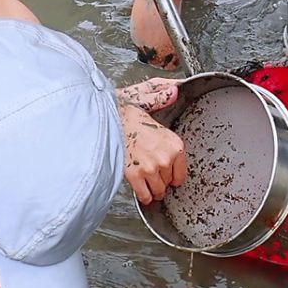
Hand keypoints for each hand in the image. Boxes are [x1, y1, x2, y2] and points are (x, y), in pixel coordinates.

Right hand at [117, 78, 186, 205]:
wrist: (104, 122)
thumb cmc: (122, 113)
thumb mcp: (147, 103)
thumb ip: (162, 100)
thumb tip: (175, 91)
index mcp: (174, 143)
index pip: (182, 173)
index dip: (173, 174)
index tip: (167, 172)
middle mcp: (166, 157)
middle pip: (169, 183)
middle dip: (161, 179)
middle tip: (152, 171)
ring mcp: (151, 168)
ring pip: (158, 191)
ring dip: (152, 189)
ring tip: (145, 179)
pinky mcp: (135, 176)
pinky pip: (145, 196)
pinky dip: (143, 196)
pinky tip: (140, 187)